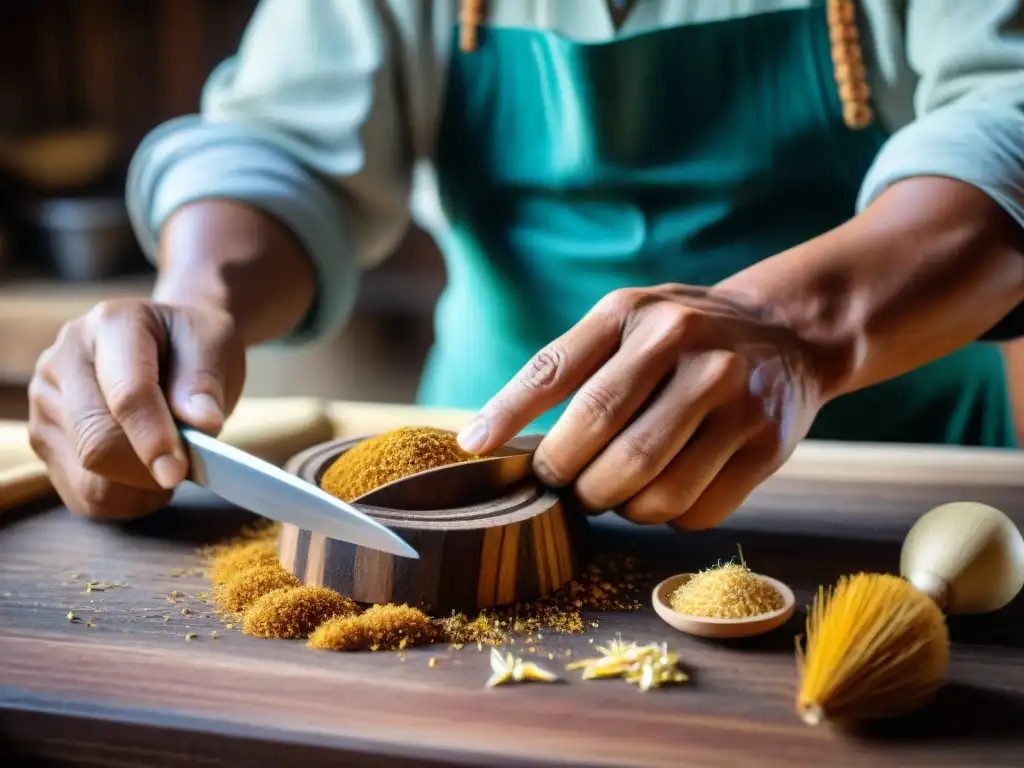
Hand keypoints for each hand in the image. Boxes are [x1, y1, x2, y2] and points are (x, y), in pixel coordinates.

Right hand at [28, 299, 245, 519]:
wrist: (169, 346)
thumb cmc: (191, 345)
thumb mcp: (214, 344)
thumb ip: (205, 381)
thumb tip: (201, 424)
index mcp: (111, 325)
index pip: (127, 395)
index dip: (154, 438)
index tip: (178, 470)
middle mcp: (63, 362)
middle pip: (97, 443)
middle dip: (148, 470)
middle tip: (189, 468)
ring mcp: (46, 404)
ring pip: (88, 479)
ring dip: (139, 489)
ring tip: (171, 467)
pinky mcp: (46, 442)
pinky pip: (83, 497)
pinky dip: (124, 501)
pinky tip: (147, 480)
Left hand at [457, 285, 825, 529]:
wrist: (786, 334)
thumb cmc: (680, 334)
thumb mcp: (622, 321)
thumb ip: (561, 368)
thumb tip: (482, 438)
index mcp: (635, 314)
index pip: (557, 374)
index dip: (510, 416)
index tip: (476, 450)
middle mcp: (688, 349)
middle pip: (606, 447)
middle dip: (569, 480)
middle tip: (563, 482)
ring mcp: (735, 400)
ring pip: (651, 493)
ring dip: (617, 505)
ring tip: (612, 488)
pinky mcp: (766, 447)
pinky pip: (695, 512)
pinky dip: (665, 516)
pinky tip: (663, 489)